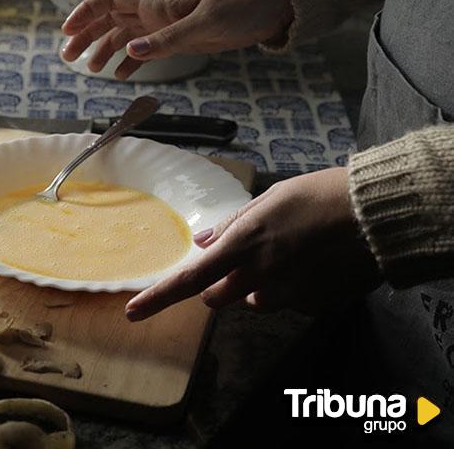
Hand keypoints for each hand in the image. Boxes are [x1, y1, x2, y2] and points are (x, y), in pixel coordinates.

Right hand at [60, 0, 293, 78]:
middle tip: (68, 56)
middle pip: (109, 19)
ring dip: (104, 50)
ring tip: (90, 70)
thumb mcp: (205, 23)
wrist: (268, 8)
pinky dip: (130, 62)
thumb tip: (131, 51)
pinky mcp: (177, 40)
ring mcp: (164, 27)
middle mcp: (155, 13)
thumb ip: (167, 40)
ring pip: (123, 36)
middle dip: (86, 35)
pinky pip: (145, 51)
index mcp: (157, 3)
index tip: (68, 29)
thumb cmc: (240, 5)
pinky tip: (121, 75)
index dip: (86, 12)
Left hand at [124, 167, 380, 319]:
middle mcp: (260, 277)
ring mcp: (288, 296)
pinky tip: (316, 263)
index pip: (190, 280)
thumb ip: (232, 226)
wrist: (375, 214)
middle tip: (246, 256)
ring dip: (260, 286)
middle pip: (218, 298)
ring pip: (256, 302)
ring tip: (292, 254)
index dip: (158, 298)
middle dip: (221, 284)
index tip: (133, 312)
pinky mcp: (313, 306)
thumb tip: (202, 243)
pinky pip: (291, 303)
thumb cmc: (320, 195)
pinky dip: (295, 288)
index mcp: (243, 246)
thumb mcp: (269, 200)